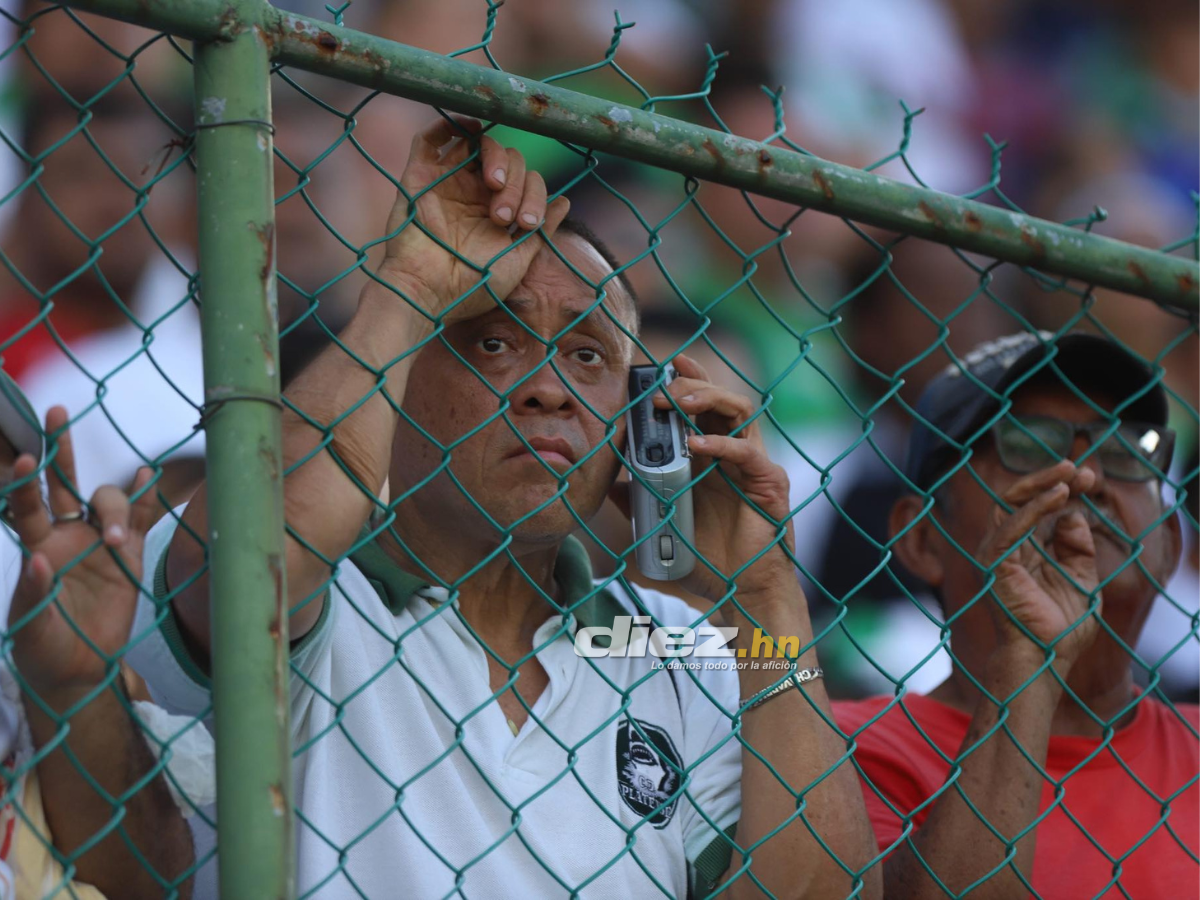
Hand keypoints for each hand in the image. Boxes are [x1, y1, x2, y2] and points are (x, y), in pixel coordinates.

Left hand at [6, 406, 157, 696]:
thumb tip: (39, 561)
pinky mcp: (130, 555)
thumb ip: (33, 593)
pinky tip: (149, 477)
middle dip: (60, 448)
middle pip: (63, 483)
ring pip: (106, 501)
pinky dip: (148, 498)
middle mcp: (66, 535)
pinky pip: (143, 519)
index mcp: (36, 547)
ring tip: (119, 540)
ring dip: (115, 508)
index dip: (27, 482)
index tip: (27, 458)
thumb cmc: (43, 647)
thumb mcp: (29, 626)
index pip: (28, 505)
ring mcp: (99, 542)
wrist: (78, 668)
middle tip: (55, 412)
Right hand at [376, 116, 570, 324]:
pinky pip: (430, 139)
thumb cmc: (472, 287)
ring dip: (496, 156)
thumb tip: (565, 201)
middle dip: (517, 183)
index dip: (535, 196)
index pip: (527, 182)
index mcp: (497, 213)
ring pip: (478, 143)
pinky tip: (470, 128)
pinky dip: (450, 124)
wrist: (429, 293)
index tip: (526, 226)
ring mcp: (448, 184)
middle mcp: (474, 194)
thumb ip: (540, 231)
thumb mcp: (517, 260)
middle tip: (505, 215)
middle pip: (508, 160)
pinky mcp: (421, 177)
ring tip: (494, 183)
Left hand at [613, 355, 795, 605]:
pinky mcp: (769, 482)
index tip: (661, 366)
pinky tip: (697, 446)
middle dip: (689, 385)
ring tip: (678, 404)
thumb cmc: (709, 556)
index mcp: (709, 455)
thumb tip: (610, 484)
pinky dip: (722, 444)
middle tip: (659, 391)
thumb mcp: (664, 523)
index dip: (685, 379)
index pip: (700, 404)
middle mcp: (733, 451)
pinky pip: (748, 453)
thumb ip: (640, 500)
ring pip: (740, 410)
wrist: (742, 590)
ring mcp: (753, 464)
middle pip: (718, 398)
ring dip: (708, 399)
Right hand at [976, 460, 1100, 671]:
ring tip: (1070, 474)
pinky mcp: (995, 563)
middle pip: (1019, 498)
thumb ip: (1077, 547)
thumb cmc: (1060, 627)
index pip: (1039, 508)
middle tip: (1080, 468)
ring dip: (1041, 484)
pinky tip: (1058, 495)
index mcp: (1027, 551)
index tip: (1090, 478)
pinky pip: (1011, 526)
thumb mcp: (1082, 578)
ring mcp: (998, 554)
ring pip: (1010, 504)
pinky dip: (1034, 507)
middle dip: (1050, 479)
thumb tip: (1073, 515)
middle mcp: (1007, 548)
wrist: (1047, 658)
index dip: (1063, 489)